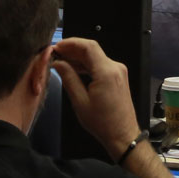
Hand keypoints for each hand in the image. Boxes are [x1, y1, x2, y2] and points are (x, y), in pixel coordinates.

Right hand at [52, 37, 141, 159]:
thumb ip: (68, 78)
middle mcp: (115, 67)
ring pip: (95, 57)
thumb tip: (58, 63)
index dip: (71, 43)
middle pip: (91, 50)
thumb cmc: (102, 123)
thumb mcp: (80, 101)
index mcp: (106, 72)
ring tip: (61, 60)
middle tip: (56, 53)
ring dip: (79, 57)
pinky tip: (74, 68)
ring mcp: (118, 71)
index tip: (57, 46)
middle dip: (73, 49)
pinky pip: (100, 65)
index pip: (88, 46)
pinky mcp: (118, 77)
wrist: (122, 135)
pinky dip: (87, 65)